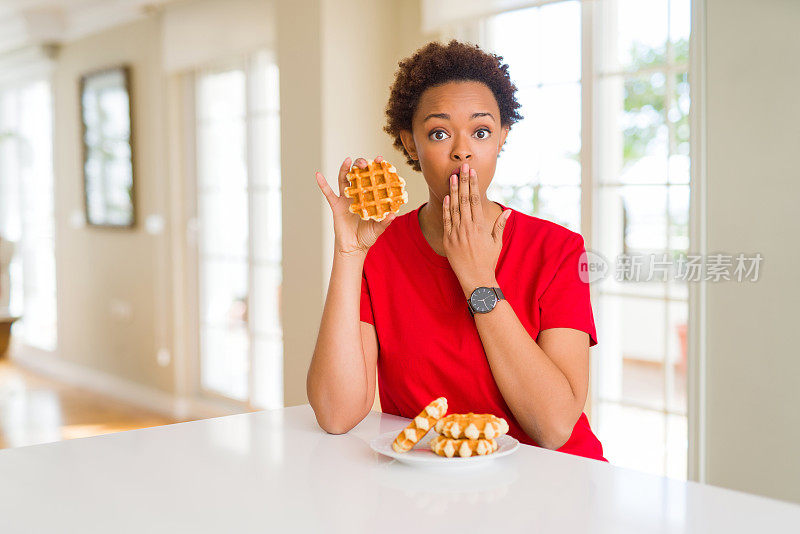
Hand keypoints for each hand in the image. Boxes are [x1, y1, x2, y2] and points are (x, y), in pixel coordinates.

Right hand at [315, 156, 396, 257]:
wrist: (354, 247)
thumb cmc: (367, 236)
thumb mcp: (378, 229)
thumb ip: (384, 221)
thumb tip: (393, 215)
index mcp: (369, 197)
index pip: (372, 179)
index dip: (376, 168)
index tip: (380, 160)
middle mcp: (357, 194)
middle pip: (357, 175)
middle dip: (361, 166)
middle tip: (366, 163)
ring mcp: (346, 199)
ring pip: (344, 179)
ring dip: (345, 168)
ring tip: (348, 160)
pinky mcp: (336, 205)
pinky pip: (328, 193)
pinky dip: (322, 184)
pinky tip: (318, 175)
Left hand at [443, 163, 510, 296]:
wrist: (475, 279)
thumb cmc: (488, 261)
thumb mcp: (496, 243)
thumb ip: (499, 225)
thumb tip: (508, 212)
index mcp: (480, 226)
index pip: (475, 200)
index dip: (473, 185)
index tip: (472, 173)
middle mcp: (467, 228)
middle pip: (463, 200)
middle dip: (462, 182)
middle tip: (461, 167)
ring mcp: (456, 234)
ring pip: (454, 208)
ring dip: (452, 191)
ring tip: (452, 177)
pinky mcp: (448, 241)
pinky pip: (446, 221)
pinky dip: (445, 209)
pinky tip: (446, 197)